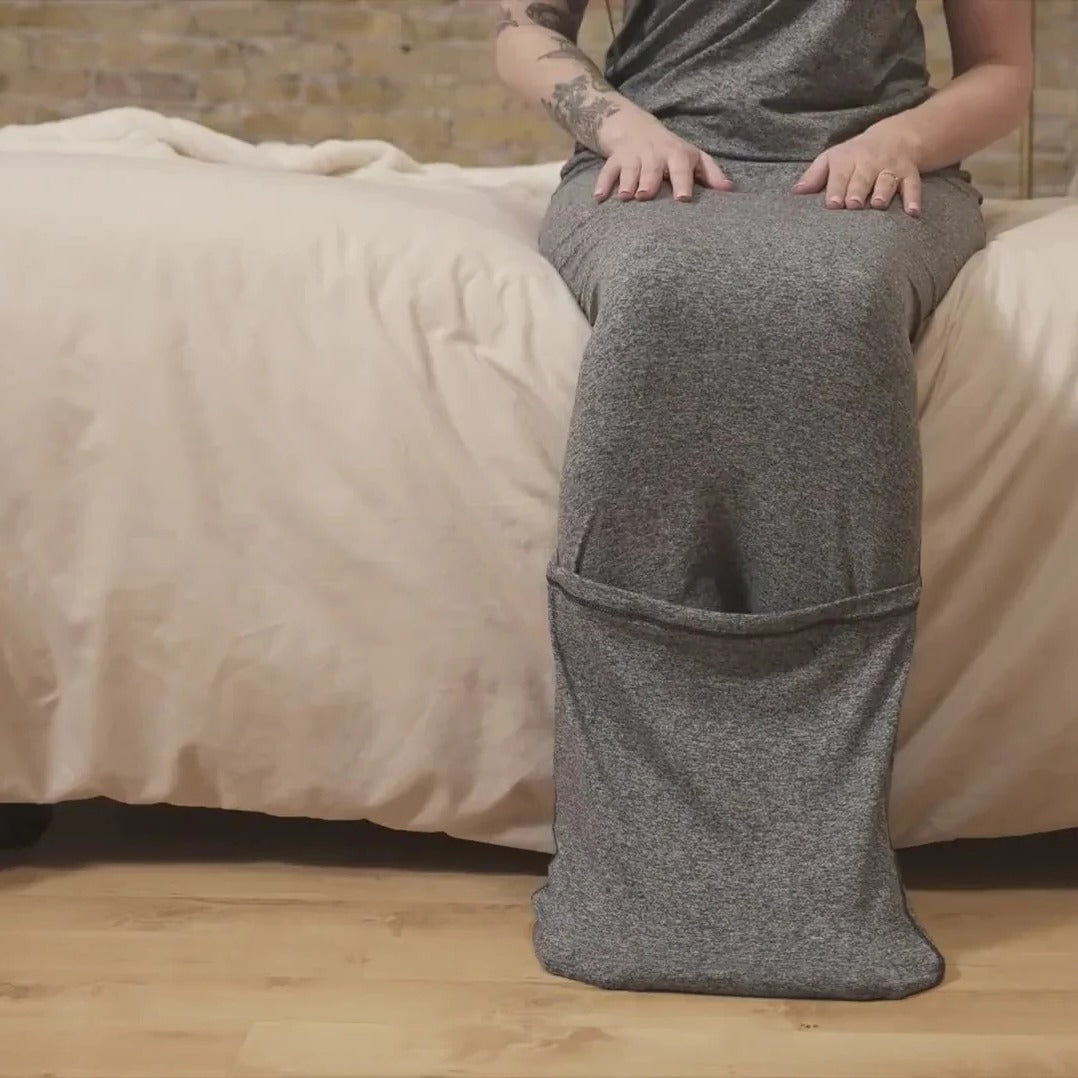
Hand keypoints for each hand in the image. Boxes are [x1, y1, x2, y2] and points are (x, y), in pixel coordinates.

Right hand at [594, 109, 733, 203]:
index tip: (682, 199)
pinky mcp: (615, 159)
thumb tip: (729, 190)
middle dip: (648, 180)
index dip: (682, 181)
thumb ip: (710, 173)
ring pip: (629, 169)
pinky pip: (607, 170)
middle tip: (645, 196)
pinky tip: (599, 197)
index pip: (681, 167)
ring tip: (624, 197)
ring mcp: (633, 156)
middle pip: (652, 167)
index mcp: (676, 154)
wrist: (634, 127)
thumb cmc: (670, 151)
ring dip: (626, 182)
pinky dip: (602, 183)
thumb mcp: (693, 156)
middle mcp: (654, 154)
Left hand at [793, 121, 923, 216]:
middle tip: (853, 204)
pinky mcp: (909, 174)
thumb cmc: (855, 156)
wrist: (895, 137)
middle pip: (863, 177)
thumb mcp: (832, 159)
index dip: (836, 189)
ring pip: (887, 180)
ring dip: (883, 191)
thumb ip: (814, 176)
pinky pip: (913, 186)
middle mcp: (870, 163)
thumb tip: (795, 192)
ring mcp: (890, 168)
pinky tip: (912, 212)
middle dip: (858, 190)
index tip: (833, 203)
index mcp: (848, 160)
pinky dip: (913, 198)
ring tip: (878, 204)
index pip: (840, 174)